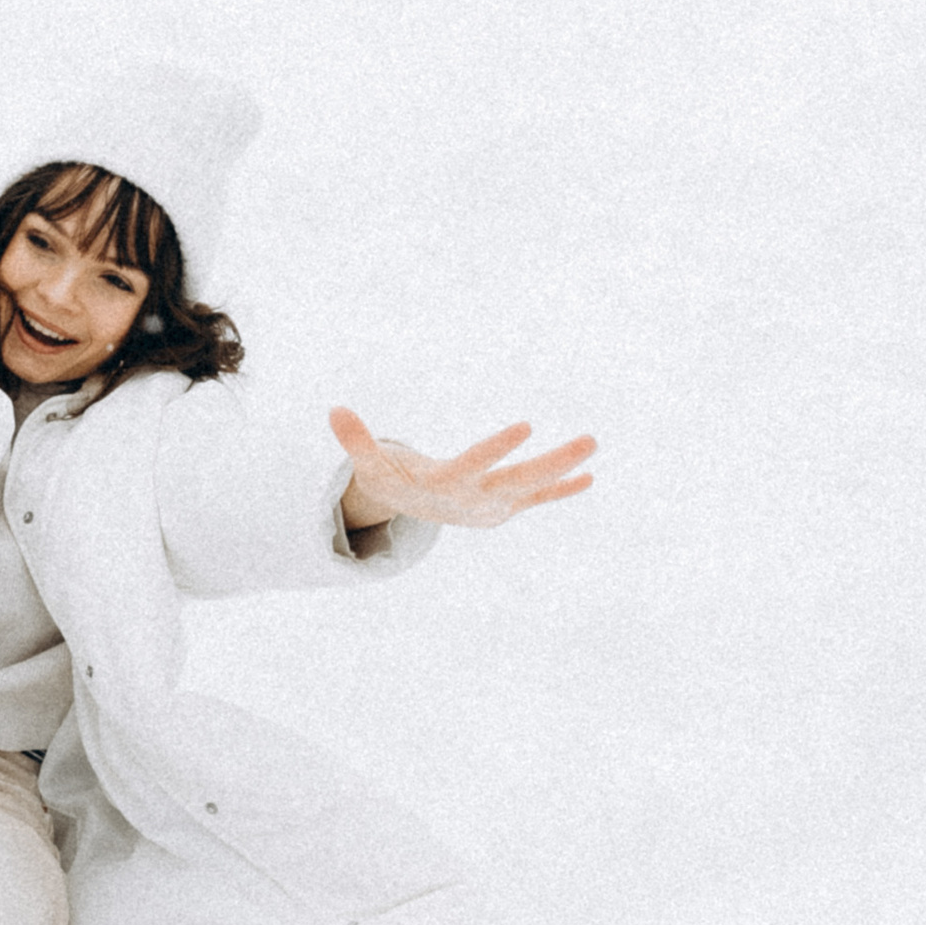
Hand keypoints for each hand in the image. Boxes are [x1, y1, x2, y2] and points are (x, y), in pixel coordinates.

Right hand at [329, 407, 597, 530]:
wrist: (415, 515)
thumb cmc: (393, 482)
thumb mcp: (372, 465)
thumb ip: (356, 441)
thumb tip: (334, 410)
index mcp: (447, 486)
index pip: (476, 465)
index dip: (499, 447)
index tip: (528, 425)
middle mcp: (476, 498)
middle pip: (520, 480)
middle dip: (554, 462)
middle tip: (589, 440)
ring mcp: (495, 505)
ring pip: (535, 486)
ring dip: (564, 467)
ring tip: (591, 443)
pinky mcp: (506, 505)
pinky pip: (537, 498)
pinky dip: (562, 489)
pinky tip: (589, 477)